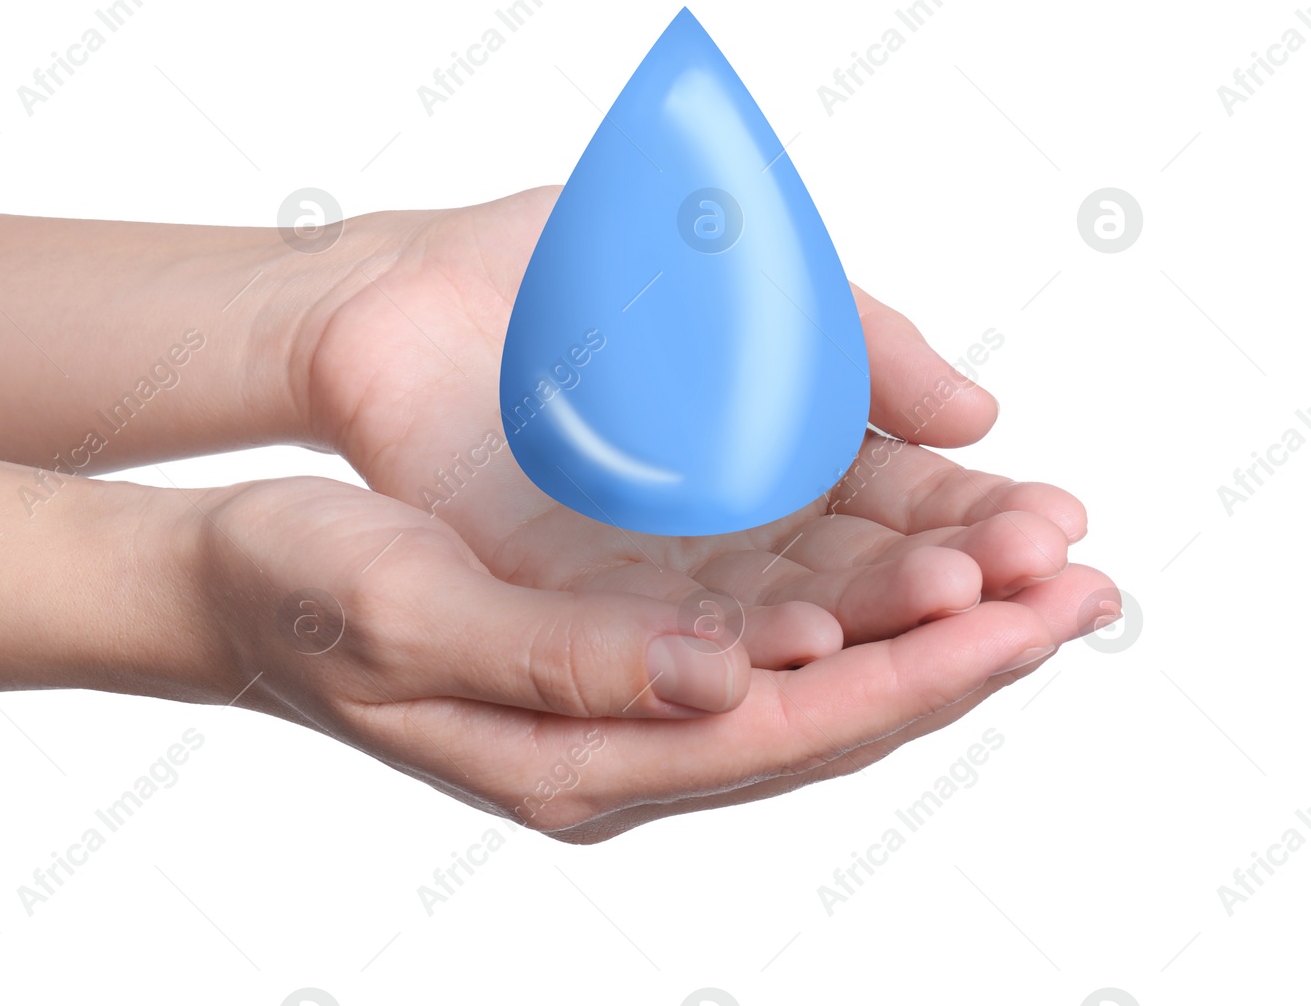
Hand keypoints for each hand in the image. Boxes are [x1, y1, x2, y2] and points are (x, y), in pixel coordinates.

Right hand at [189, 474, 1112, 840]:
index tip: (1037, 608)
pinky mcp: (616, 654)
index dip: (924, 671)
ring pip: (812, 679)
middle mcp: (622, 748)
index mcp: (579, 760)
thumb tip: (727, 680)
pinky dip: (852, 603)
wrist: (236, 587)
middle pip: (832, 713)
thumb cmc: (305, 591)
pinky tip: (903, 564)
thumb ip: (567, 662)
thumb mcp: (414, 617)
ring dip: (928, 628)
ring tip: (1035, 568)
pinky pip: (762, 641)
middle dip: (966, 652)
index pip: (792, 727)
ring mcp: (623, 706)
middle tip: (1089, 588)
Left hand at [306, 187, 1099, 646]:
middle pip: (864, 570)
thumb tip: (979, 415)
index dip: (980, 513)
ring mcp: (654, 571)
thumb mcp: (730, 271)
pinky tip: (820, 637)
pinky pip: (672, 633)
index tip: (1058, 523)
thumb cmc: (551, 266)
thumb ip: (852, 339)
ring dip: (879, 618)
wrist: (392, 293)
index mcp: (775, 444)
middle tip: (1045, 580)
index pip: (902, 499)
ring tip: (960, 606)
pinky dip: (746, 641)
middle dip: (959, 576)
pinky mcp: (571, 600)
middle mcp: (728, 525)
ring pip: (788, 613)